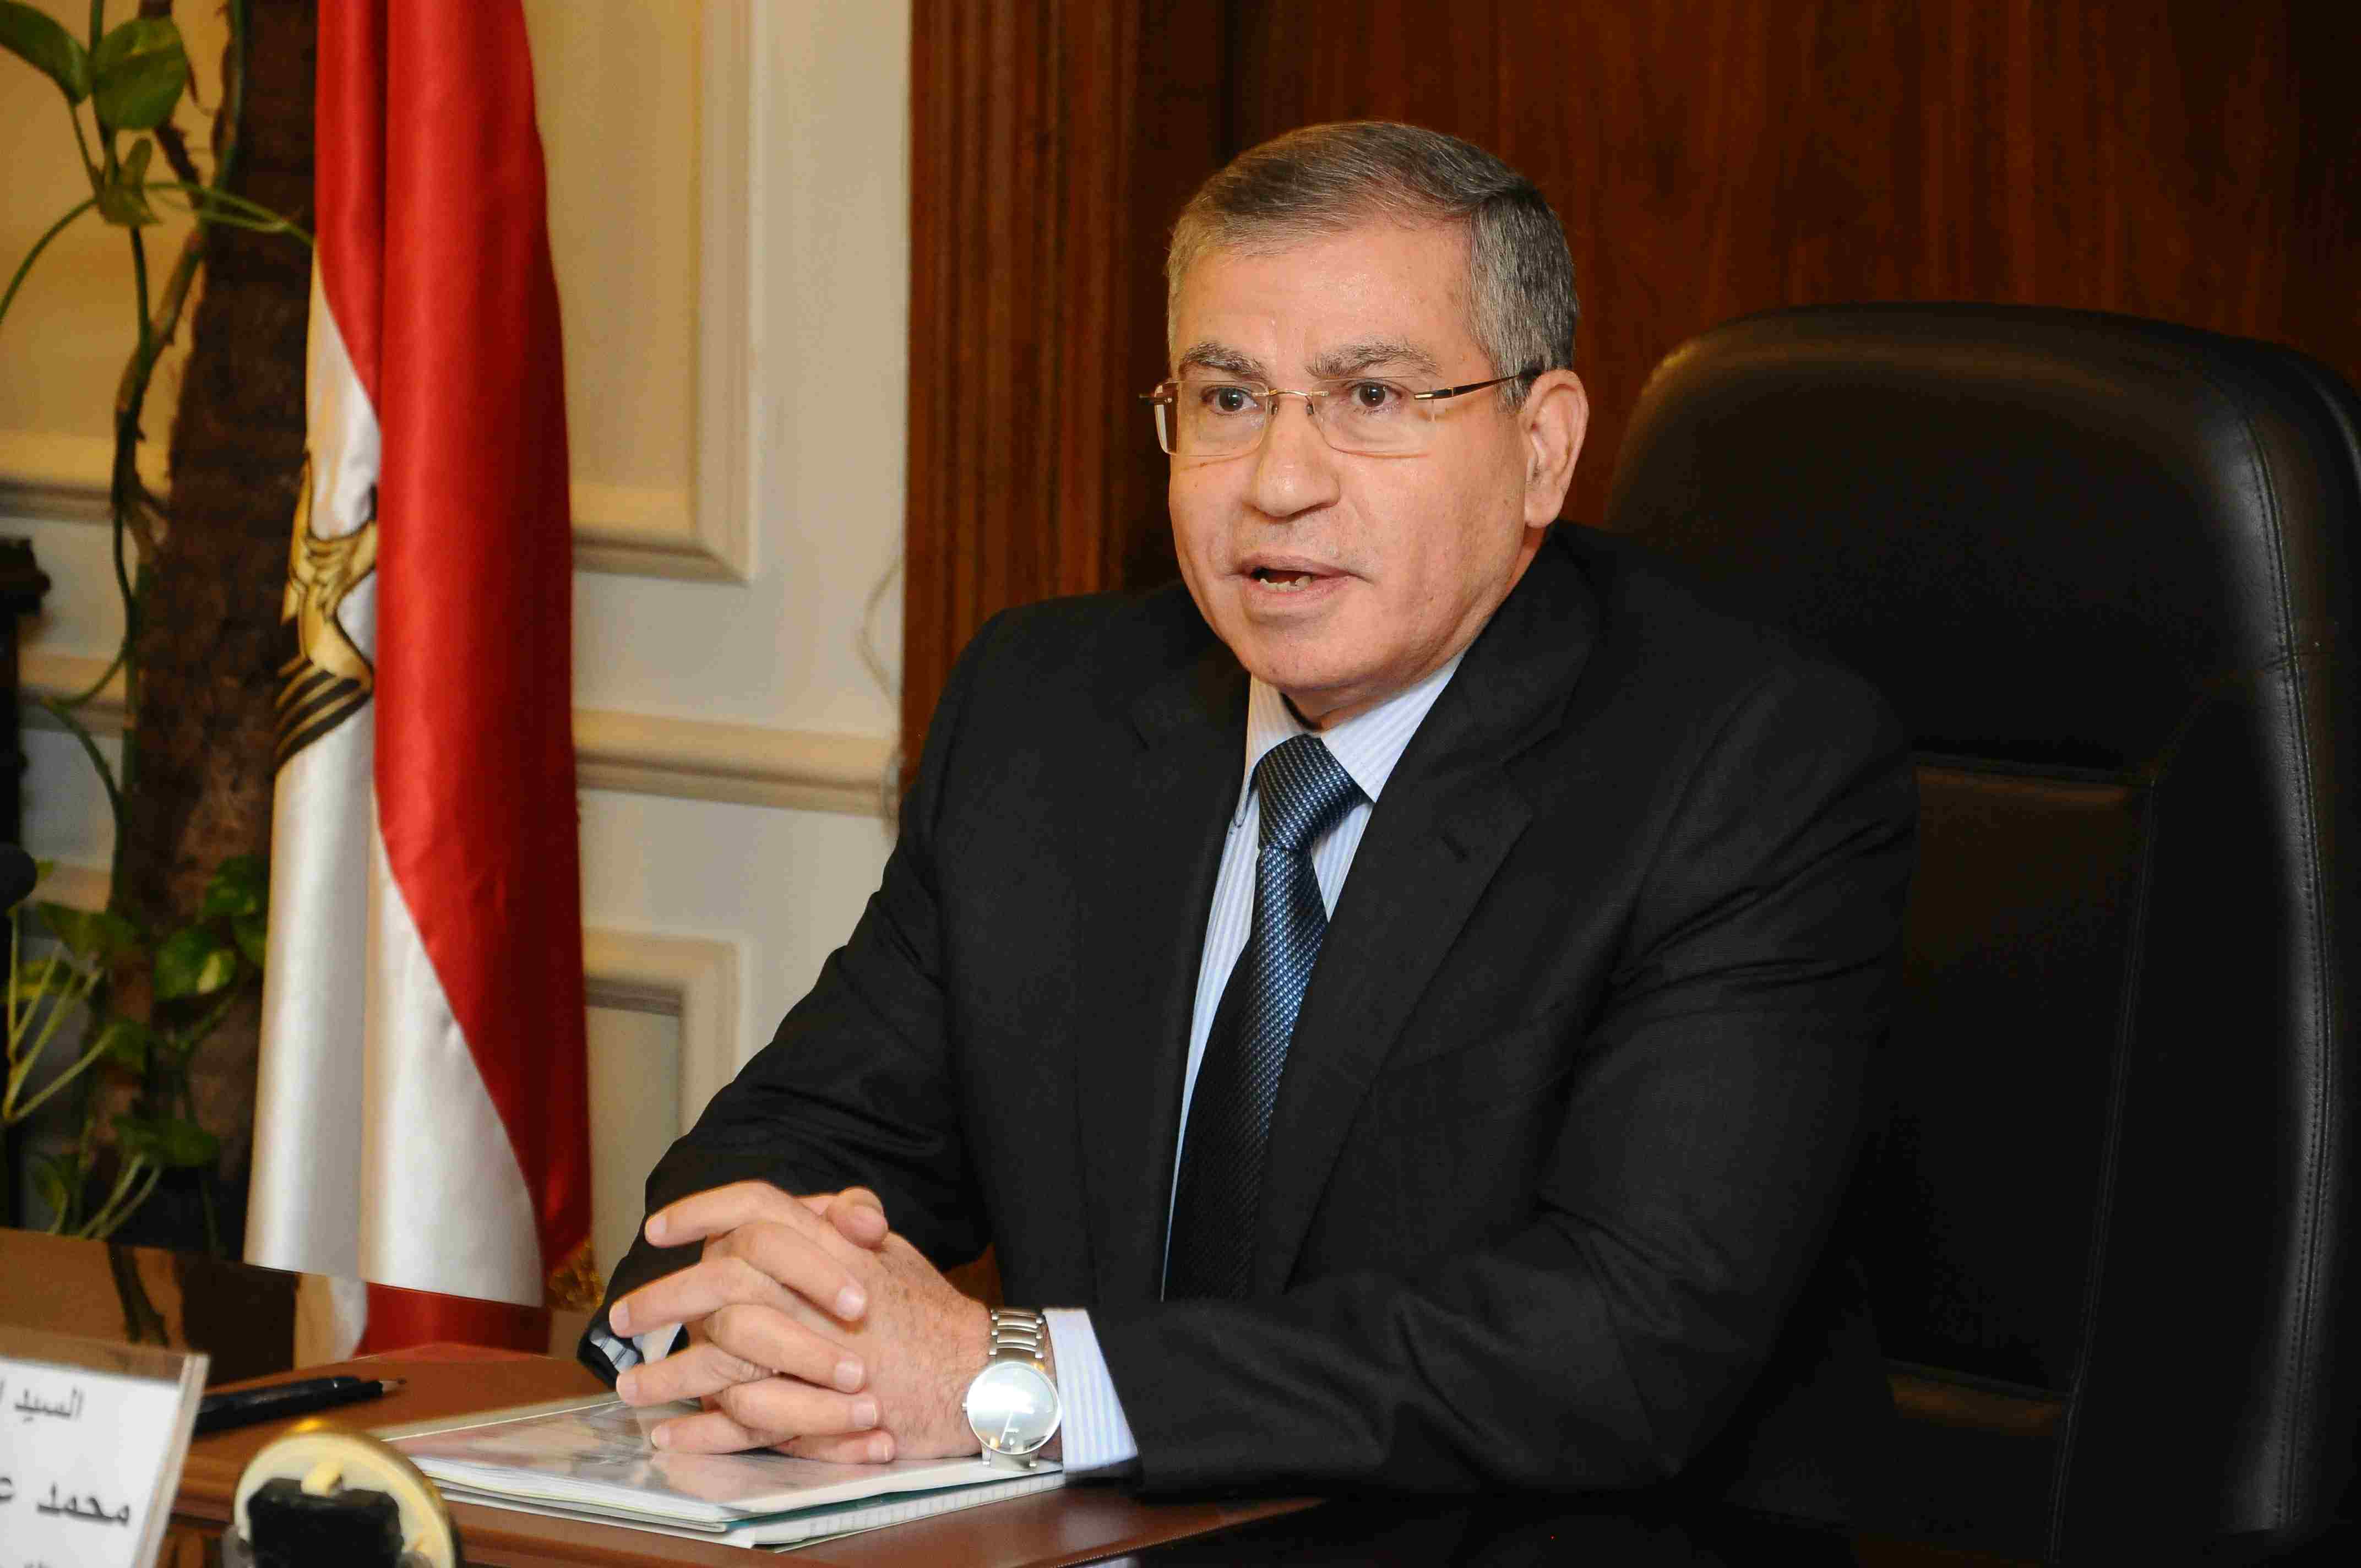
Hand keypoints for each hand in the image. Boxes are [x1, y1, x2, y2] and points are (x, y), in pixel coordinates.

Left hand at [611, 1183, 992, 1462]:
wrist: (977, 1375)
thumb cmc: (935, 1314)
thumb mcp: (896, 1253)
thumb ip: (850, 1226)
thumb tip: (823, 1205)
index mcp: (830, 1245)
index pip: (755, 1206)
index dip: (704, 1209)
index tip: (659, 1226)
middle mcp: (814, 1292)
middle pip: (719, 1278)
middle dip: (662, 1297)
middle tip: (621, 1315)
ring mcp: (812, 1350)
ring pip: (720, 1353)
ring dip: (668, 1374)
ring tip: (630, 1389)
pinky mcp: (816, 1406)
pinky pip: (744, 1418)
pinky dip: (703, 1432)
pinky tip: (672, 1436)